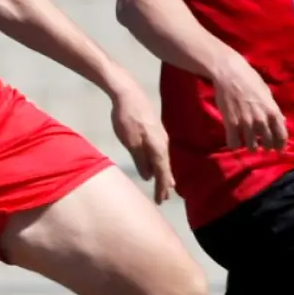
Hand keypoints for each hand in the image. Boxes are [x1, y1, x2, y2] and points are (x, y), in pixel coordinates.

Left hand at [108, 78, 175, 203]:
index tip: (161, 201)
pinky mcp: (155, 129)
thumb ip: (140, 160)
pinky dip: (160, 162)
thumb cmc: (127, 118)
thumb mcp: (131, 143)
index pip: (163, 173)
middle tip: (164, 198)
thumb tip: (148, 176)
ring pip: (164, 159)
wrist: (129, 93)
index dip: (162, 188)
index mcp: (159, 148)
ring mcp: (161, 135)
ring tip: (165, 185)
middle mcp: (163, 143)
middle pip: (166, 167)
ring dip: (163, 173)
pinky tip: (157, 163)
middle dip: (165, 183)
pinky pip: (160, 151)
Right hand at [211, 51, 285, 150]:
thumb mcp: (267, 94)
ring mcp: (246, 123)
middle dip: (266, 147)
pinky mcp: (231, 123)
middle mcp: (261, 120)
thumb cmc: (250, 80)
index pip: (281, 136)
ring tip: (248, 143)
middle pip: (267, 144)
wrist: (230, 74)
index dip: (281, 145)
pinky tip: (235, 140)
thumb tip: (282, 121)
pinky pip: (234, 143)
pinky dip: (235, 144)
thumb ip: (274, 110)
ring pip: (251, 147)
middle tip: (262, 146)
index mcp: (273, 112)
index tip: (278, 149)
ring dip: (251, 147)